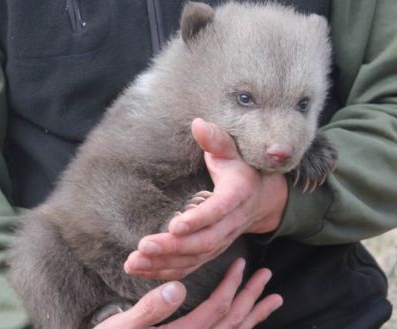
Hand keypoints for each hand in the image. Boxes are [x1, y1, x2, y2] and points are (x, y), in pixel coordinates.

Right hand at [96, 258, 282, 328]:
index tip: (240, 263)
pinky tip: (246, 322)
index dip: (231, 286)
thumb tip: (178, 288)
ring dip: (253, 316)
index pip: (216, 310)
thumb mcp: (121, 328)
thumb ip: (150, 310)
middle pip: (232, 324)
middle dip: (252, 298)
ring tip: (272, 300)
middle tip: (266, 275)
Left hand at [125, 118, 287, 279]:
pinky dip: (165, 272)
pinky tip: (141, 271)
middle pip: (203, 242)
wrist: (262, 197)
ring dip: (164, 263)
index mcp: (237, 195)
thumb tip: (198, 124)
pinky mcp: (210, 252)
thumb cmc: (241, 168)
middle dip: (173, 247)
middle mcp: (230, 223)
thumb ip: (216, 139)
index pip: (218, 210)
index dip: (198, 219)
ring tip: (134, 262)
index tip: (175, 225)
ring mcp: (221, 242)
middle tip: (144, 247)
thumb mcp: (233, 150)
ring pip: (194, 259)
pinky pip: (189, 267)